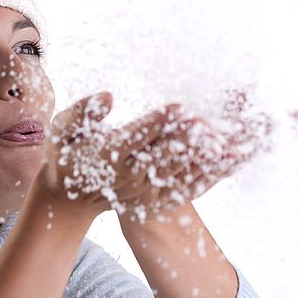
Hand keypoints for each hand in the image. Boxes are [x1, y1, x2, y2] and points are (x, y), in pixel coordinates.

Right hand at [34, 89, 274, 222]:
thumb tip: (109, 98)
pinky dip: (212, 173)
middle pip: (163, 156)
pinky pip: (190, 186)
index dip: (158, 122)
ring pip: (182, 172)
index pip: (136, 137)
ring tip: (232, 141)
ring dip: (207, 157)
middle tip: (209, 121)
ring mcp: (146, 191)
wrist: (70, 199)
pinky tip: (233, 159)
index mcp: (109, 156)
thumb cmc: (66, 153)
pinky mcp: (159, 198)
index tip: (178, 107)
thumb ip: (84, 112)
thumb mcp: (64, 129)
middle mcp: (129, 177)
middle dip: (187, 139)